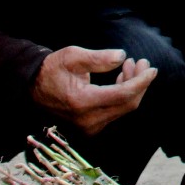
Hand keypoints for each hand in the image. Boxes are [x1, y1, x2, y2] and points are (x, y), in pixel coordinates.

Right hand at [31, 46, 156, 136]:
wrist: (33, 87)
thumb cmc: (53, 69)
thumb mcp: (73, 56)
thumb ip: (98, 58)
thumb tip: (122, 56)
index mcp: (83, 102)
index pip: (123, 95)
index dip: (141, 82)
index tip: (152, 69)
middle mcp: (87, 119)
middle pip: (127, 104)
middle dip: (139, 83)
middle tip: (141, 62)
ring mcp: (89, 126)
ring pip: (123, 108)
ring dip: (132, 88)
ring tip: (130, 65)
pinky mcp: (90, 127)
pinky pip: (115, 111)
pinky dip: (123, 95)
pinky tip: (122, 78)